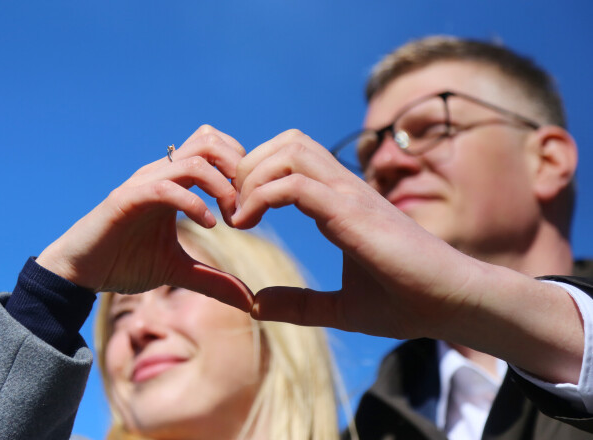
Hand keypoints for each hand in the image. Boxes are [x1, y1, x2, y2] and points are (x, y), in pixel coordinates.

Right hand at [37, 125, 252, 311]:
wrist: (80, 272)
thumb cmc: (124, 262)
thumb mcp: (178, 271)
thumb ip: (213, 280)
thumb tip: (248, 301)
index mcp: (174, 181)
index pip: (215, 148)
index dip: (240, 169)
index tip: (251, 205)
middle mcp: (160, 174)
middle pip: (210, 142)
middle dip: (237, 169)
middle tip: (246, 207)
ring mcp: (142, 184)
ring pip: (193, 161)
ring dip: (221, 188)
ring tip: (231, 219)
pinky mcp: (126, 200)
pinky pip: (166, 188)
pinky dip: (193, 204)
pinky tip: (209, 226)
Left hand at [232, 129, 480, 337]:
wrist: (452, 305)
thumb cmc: (406, 302)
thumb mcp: (338, 308)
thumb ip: (298, 304)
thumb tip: (255, 304)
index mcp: (340, 202)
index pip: (292, 159)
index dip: (256, 176)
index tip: (238, 215)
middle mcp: (345, 189)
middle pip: (287, 141)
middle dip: (248, 167)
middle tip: (233, 210)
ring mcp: (351, 196)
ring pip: (290, 150)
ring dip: (252, 176)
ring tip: (239, 216)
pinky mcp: (354, 213)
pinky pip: (296, 184)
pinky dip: (263, 196)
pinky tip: (247, 224)